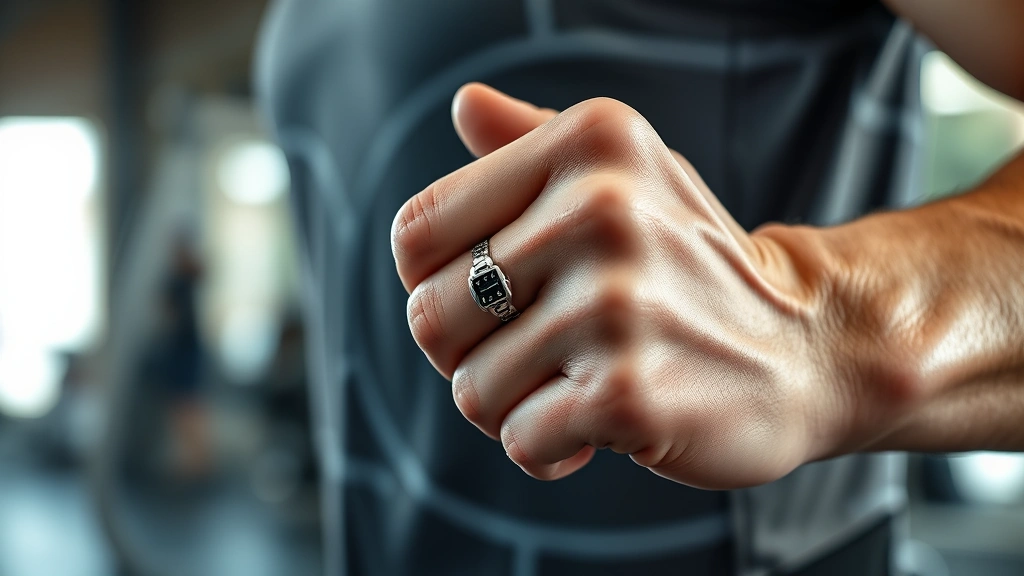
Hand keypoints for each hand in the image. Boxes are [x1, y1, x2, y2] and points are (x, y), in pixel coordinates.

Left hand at [391, 84, 856, 488]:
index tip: (496, 303)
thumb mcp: (626, 177)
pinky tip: (601, 427)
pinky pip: (521, 441)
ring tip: (580, 383)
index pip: (416, 236)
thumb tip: (465, 103)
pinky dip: (551, 451)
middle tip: (539, 354)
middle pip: (431, 318)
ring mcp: (614, 303)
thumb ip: (532, 141)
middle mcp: (599, 208)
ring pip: (472, 390)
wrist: (809, 344)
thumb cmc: (691, 265)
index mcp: (585, 143)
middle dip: (472, 356)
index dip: (437, 286)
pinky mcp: (627, 390)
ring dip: (516, 408)